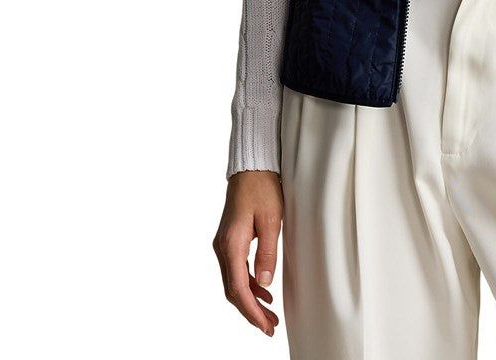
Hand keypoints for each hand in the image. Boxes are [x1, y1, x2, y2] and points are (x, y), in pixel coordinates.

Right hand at [213, 169, 282, 336]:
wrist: (251, 167)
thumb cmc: (262, 188)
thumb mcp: (272, 219)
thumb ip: (268, 252)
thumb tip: (265, 283)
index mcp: (231, 245)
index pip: (239, 289)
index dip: (252, 311)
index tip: (265, 326)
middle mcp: (222, 248)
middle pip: (233, 290)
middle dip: (251, 311)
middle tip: (270, 327)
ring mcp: (224, 244)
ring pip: (234, 282)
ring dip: (251, 299)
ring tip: (270, 314)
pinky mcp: (229, 240)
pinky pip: (236, 270)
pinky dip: (249, 284)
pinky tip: (264, 290)